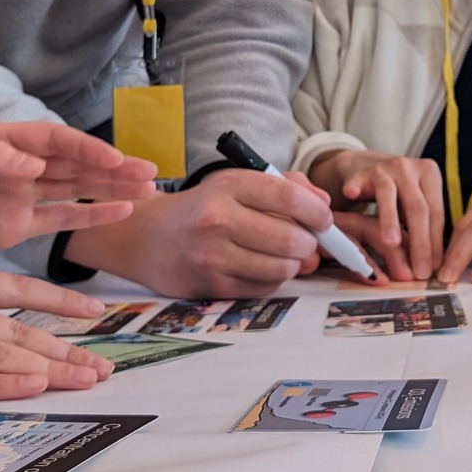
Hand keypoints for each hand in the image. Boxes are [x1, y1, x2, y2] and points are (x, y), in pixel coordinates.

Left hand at [0, 121, 157, 266]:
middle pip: (73, 163)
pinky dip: (89, 215)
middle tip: (149, 172)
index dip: (86, 148)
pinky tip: (118, 212)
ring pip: (74, 188)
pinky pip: (59, 218)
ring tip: (147, 190)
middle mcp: (15, 165)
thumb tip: (30, 161)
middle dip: (112, 167)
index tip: (114, 159)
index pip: (54, 140)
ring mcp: (17, 196)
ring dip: (110, 188)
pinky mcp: (14, 226)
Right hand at [63, 169, 331, 297]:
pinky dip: (274, 279)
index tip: (324, 219)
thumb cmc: (201, 208)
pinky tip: (264, 268)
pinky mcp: (211, 285)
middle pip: (290, 238)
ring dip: (294, 264)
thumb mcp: (235, 185)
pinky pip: (264, 287)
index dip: (316, 211)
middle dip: (309, 243)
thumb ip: (284, 187)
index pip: (288, 196)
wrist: (147, 237)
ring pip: (281, 268)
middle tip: (307, 242)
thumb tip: (324, 206)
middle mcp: (218, 219)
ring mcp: (213, 255)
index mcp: (227, 185)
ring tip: (287, 255)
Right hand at [309, 149, 444, 282]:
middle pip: (416, 207)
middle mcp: (408, 168)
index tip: (434, 267)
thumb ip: (424, 228)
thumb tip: (434, 266)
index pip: (435, 212)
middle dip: (419, 241)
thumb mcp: (415, 203)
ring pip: (387, 194)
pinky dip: (354, 187)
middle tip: (419, 270)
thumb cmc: (397, 192)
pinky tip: (351, 193)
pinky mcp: (358, 172)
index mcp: (429, 174)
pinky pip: (356, 181)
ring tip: (392, 243)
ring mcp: (382, 168)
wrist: (366, 165)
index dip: (435, 242)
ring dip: (390, 219)